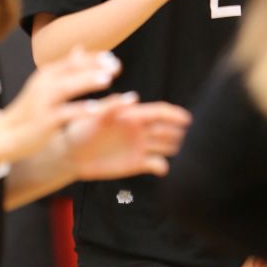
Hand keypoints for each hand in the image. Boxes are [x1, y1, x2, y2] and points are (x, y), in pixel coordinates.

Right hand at [0, 48, 121, 161]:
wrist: (6, 134)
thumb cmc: (31, 109)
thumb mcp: (46, 85)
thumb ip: (65, 68)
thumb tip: (80, 48)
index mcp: (47, 74)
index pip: (72, 61)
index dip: (92, 58)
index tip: (112, 58)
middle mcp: (44, 84)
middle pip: (71, 70)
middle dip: (93, 66)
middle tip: (115, 66)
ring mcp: (43, 101)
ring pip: (67, 87)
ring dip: (87, 81)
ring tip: (107, 79)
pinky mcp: (44, 120)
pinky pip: (64, 113)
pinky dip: (79, 110)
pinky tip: (95, 109)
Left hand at [65, 97, 191, 179]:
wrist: (71, 154)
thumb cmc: (80, 129)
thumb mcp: (94, 115)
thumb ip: (113, 106)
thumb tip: (135, 97)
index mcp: (134, 115)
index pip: (160, 113)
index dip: (175, 115)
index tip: (189, 120)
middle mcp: (140, 130)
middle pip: (168, 129)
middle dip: (182, 132)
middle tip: (196, 139)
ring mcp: (140, 147)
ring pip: (167, 146)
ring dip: (178, 148)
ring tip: (190, 154)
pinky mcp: (136, 164)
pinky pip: (156, 165)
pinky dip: (163, 167)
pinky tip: (163, 168)